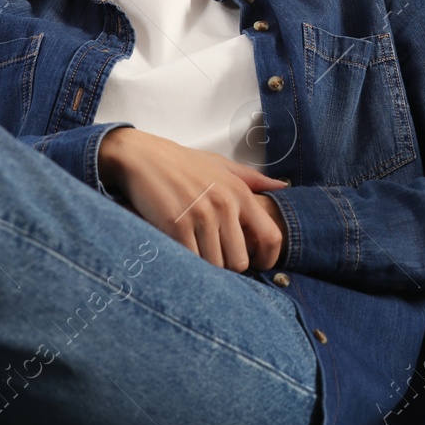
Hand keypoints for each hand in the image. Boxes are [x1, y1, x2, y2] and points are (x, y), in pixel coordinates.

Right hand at [100, 129, 288, 271]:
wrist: (142, 157)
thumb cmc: (183, 163)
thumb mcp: (222, 165)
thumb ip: (253, 178)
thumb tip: (282, 186)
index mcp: (240, 193)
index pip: (270, 237)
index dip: (268, 259)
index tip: (257, 263)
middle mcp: (224, 205)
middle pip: (240, 261)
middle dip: (229, 266)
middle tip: (216, 258)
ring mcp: (200, 217)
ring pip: (215, 266)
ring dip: (206, 267)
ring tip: (196, 253)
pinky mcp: (175, 226)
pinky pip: (191, 261)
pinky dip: (187, 263)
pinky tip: (181, 253)